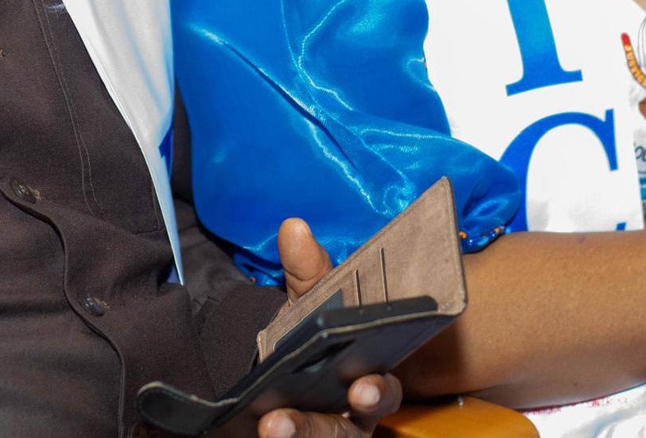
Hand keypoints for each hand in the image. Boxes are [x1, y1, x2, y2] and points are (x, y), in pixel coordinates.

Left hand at [253, 219, 403, 435]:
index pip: (383, 386)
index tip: (362, 386)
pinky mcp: (308, 435)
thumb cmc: (317, 328)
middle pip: (351, 426)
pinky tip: (263, 428)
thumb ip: (307, 270)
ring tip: (272, 426)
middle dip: (325, 424)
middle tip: (296, 416)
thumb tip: (293, 228)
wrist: (287, 358)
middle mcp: (357, 408)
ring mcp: (333, 425)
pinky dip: (284, 436)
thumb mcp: (313, 298)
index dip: (377, 390)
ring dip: (300, 435)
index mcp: (371, 372)